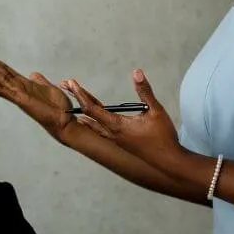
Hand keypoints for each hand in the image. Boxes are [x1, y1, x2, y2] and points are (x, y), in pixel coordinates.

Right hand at [0, 53, 73, 138]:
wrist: (65, 120)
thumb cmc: (58, 107)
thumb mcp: (49, 88)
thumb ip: (40, 80)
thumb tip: (33, 74)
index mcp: (24, 84)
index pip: (5, 70)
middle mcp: (18, 88)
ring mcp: (18, 94)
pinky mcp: (20, 100)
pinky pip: (3, 91)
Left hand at [64, 70, 186, 169]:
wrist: (167, 160)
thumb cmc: (162, 136)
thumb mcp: (155, 110)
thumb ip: (145, 91)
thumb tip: (136, 72)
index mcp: (117, 125)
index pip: (92, 108)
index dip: (80, 94)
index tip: (71, 83)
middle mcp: (112, 133)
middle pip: (89, 114)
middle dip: (77, 99)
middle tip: (65, 85)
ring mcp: (115, 139)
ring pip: (93, 124)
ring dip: (83, 112)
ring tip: (73, 106)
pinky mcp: (120, 142)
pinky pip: (100, 130)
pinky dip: (91, 123)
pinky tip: (90, 122)